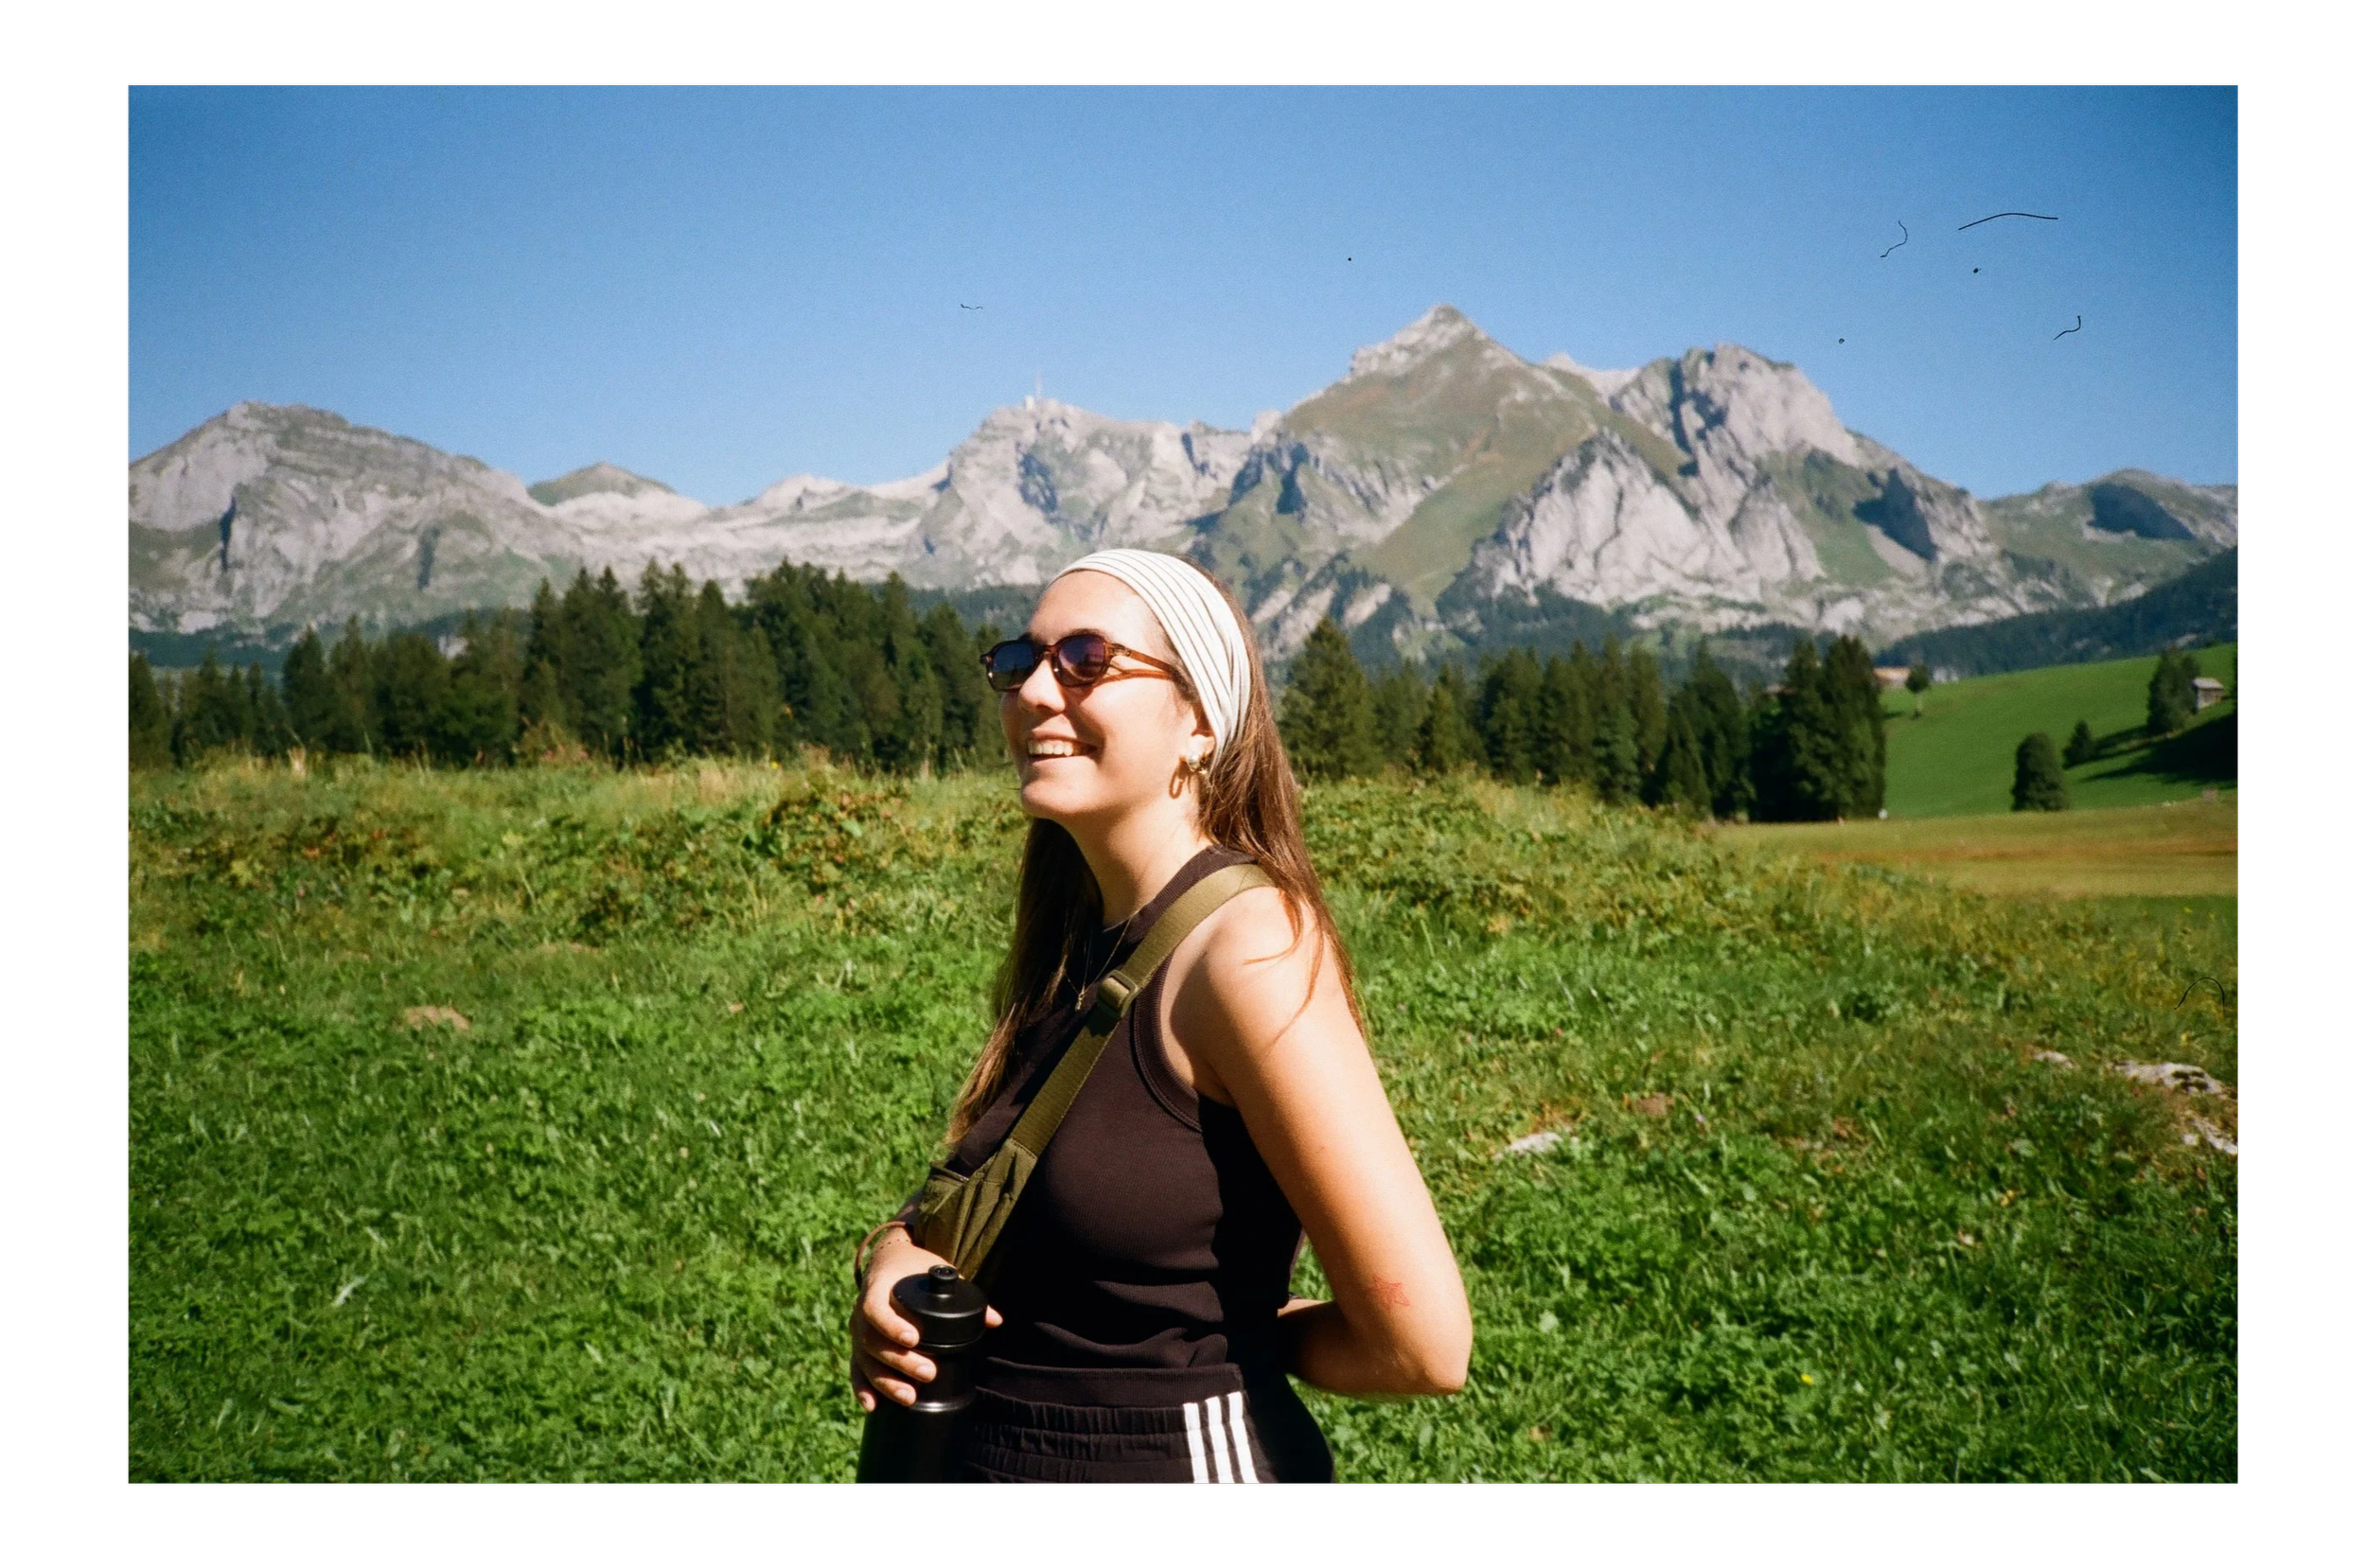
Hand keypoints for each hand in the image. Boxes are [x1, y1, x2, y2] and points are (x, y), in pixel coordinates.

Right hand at [847, 1227, 1002, 1412]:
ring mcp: (857, 1332)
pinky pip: (856, 1370)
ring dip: (885, 1382)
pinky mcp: (859, 1347)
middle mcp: (861, 1312)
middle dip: (900, 1362)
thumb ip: (963, 1292)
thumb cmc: (914, 1267)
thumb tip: (995, 1320)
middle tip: (928, 1373)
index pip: (875, 1308)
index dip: (892, 1326)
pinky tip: (874, 1406)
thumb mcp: (935, 1269)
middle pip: (872, 1341)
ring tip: (909, 1397)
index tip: (914, 1339)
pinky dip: (862, 1389)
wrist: (888, 1262)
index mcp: (877, 1288)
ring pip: (864, 1361)